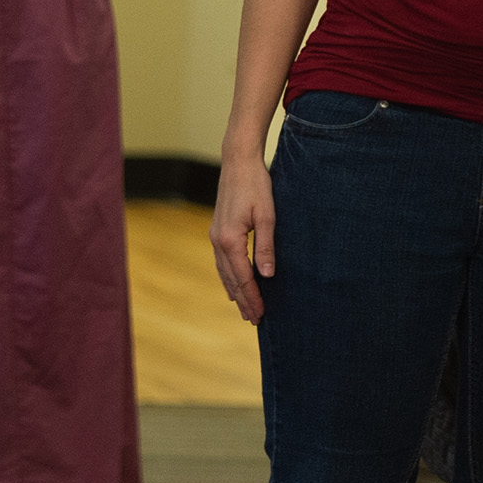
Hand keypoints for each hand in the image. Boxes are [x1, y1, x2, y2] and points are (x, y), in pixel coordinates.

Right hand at [209, 145, 275, 324]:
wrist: (238, 162)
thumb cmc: (256, 186)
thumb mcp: (267, 216)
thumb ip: (266, 246)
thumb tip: (267, 275)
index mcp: (230, 240)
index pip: (242, 277)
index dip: (252, 297)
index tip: (261, 314)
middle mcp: (218, 241)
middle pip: (230, 280)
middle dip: (243, 300)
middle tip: (254, 320)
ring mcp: (215, 236)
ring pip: (223, 272)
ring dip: (234, 292)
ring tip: (244, 309)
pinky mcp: (217, 231)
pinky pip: (221, 262)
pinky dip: (227, 277)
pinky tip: (232, 285)